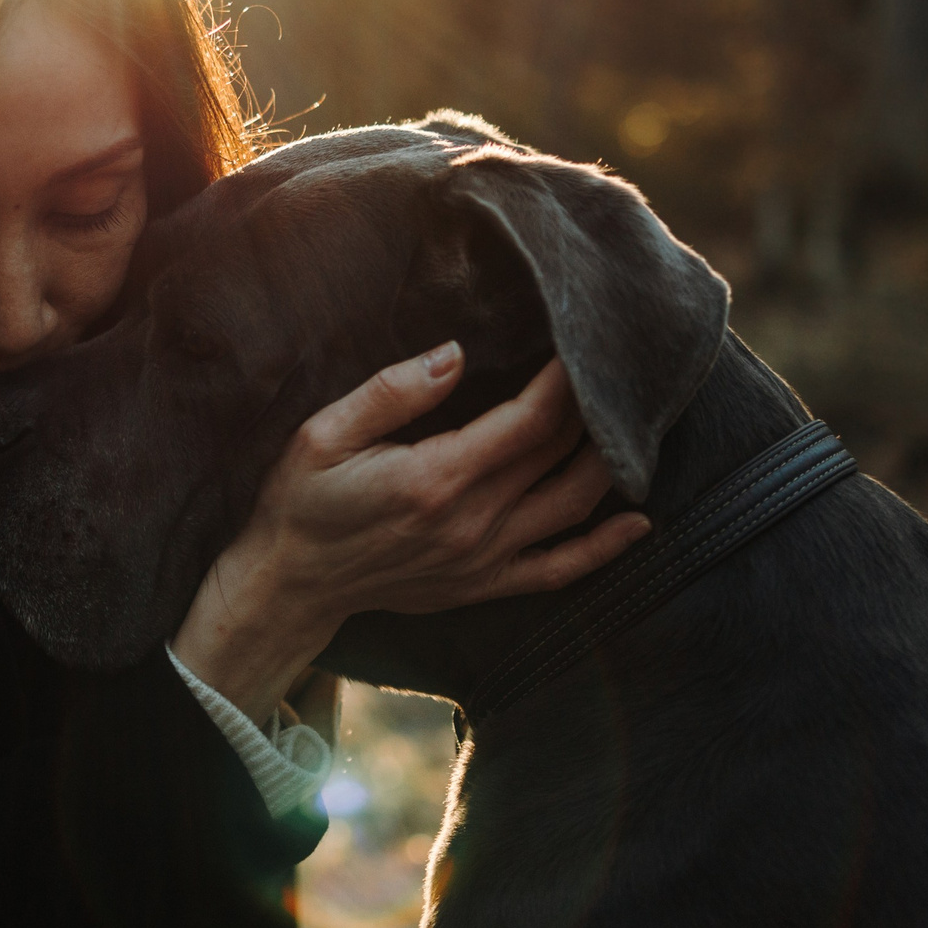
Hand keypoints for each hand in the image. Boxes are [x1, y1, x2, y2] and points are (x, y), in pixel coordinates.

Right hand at [170, 345, 649, 725]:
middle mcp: (471, 522)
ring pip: (573, 505)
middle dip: (592, 408)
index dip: (565, 380)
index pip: (529, 420)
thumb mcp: (324, 433)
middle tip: (613, 368)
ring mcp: (483, 559)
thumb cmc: (301, 500)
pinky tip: (637, 523)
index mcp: (436, 478)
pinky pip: (560, 569)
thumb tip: (457, 354)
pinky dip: (604, 548)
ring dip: (608, 463)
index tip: (581, 342)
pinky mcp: (484, 585)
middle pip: (559, 455)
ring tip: (629, 422)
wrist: (290, 583)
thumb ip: (393, 392)